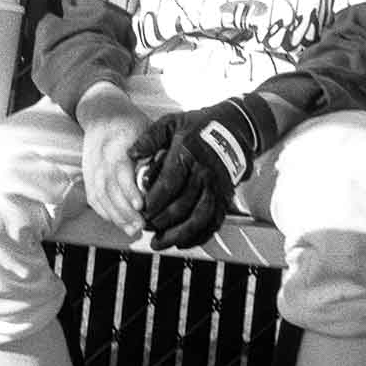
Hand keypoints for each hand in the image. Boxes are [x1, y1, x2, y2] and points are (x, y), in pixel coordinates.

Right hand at [77, 85, 150, 234]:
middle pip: (109, 189)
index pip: (120, 171)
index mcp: (115, 146)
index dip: (129, 190)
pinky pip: (94, 199)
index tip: (141, 205)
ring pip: (100, 197)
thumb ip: (153, 149)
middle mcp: (100, 159)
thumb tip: (166, 170)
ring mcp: (91, 169)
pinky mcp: (88, 176)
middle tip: (140, 226)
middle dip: (124, 211)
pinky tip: (118, 223)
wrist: (101, 113)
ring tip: (132, 230)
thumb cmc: (129, 121)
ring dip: (116, 216)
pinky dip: (105, 213)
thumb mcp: (145, 128)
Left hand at [128, 98, 261, 251]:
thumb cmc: (198, 125)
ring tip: (159, 243)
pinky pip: (213, 223)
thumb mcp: (171, 122)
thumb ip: (149, 138)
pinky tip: (183, 243)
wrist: (234, 128)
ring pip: (198, 219)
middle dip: (159, 221)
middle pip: (181, 205)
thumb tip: (131, 153)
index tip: (139, 210)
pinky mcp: (225, 197)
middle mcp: (205, 173)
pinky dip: (198, 236)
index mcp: (188, 154)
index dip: (153, 201)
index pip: (168, 184)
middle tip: (144, 226)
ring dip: (177, 235)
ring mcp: (217, 187)